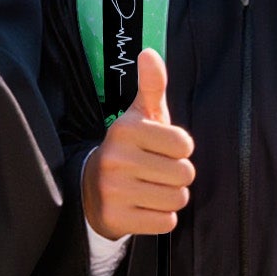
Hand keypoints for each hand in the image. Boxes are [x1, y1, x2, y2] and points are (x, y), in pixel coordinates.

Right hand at [82, 49, 194, 236]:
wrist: (91, 189)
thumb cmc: (129, 149)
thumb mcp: (139, 116)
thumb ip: (151, 86)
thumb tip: (149, 52)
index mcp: (125, 129)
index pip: (185, 145)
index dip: (180, 150)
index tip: (160, 150)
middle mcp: (116, 158)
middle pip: (185, 174)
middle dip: (177, 176)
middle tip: (155, 173)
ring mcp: (114, 190)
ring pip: (177, 199)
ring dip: (170, 197)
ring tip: (150, 189)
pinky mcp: (116, 218)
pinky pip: (166, 222)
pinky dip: (160, 218)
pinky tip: (143, 207)